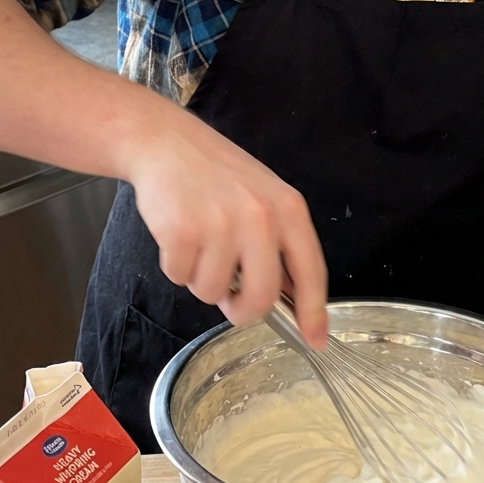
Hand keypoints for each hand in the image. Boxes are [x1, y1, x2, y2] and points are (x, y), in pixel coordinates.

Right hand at [119, 103, 328, 348]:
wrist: (166, 142)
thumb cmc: (215, 173)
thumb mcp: (264, 197)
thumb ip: (278, 243)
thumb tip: (289, 298)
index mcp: (288, 209)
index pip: (311, 272)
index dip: (314, 313)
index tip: (316, 340)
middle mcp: (260, 217)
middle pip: (261, 298)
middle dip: (242, 310)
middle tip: (230, 299)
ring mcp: (221, 225)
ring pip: (213, 293)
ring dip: (201, 279)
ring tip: (199, 242)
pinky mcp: (182, 232)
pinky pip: (180, 278)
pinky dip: (175, 266)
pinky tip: (177, 234)